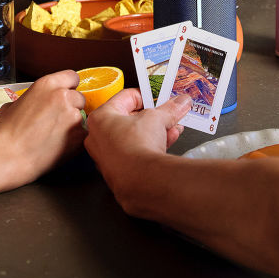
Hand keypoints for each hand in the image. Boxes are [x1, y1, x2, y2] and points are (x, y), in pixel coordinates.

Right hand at [0, 70, 86, 181]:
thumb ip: (30, 99)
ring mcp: (73, 116)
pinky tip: (60, 145)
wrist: (9, 158)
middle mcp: (63, 96)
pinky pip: (84, 134)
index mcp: (47, 84)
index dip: (69, 87)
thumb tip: (32, 103)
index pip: (72, 77)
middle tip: (57, 120)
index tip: (65, 95)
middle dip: (72, 107)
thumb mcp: (12, 106)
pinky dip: (76, 140)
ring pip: (82, 117)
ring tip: (56, 136)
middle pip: (79, 97)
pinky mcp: (79, 135)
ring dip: (73, 125)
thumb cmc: (6, 134)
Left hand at [84, 89, 189, 205]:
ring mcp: (107, 157)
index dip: (146, 96)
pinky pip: (135, 153)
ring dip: (155, 132)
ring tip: (172, 128)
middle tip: (167, 113)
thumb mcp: (157, 118)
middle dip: (153, 117)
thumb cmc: (137, 147)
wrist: (142, 182)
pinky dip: (150, 147)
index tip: (159, 97)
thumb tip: (180, 102)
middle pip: (130, 119)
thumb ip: (169, 108)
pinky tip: (167, 142)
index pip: (125, 98)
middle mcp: (98, 138)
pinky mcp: (118, 173)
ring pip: (134, 137)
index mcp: (100, 118)